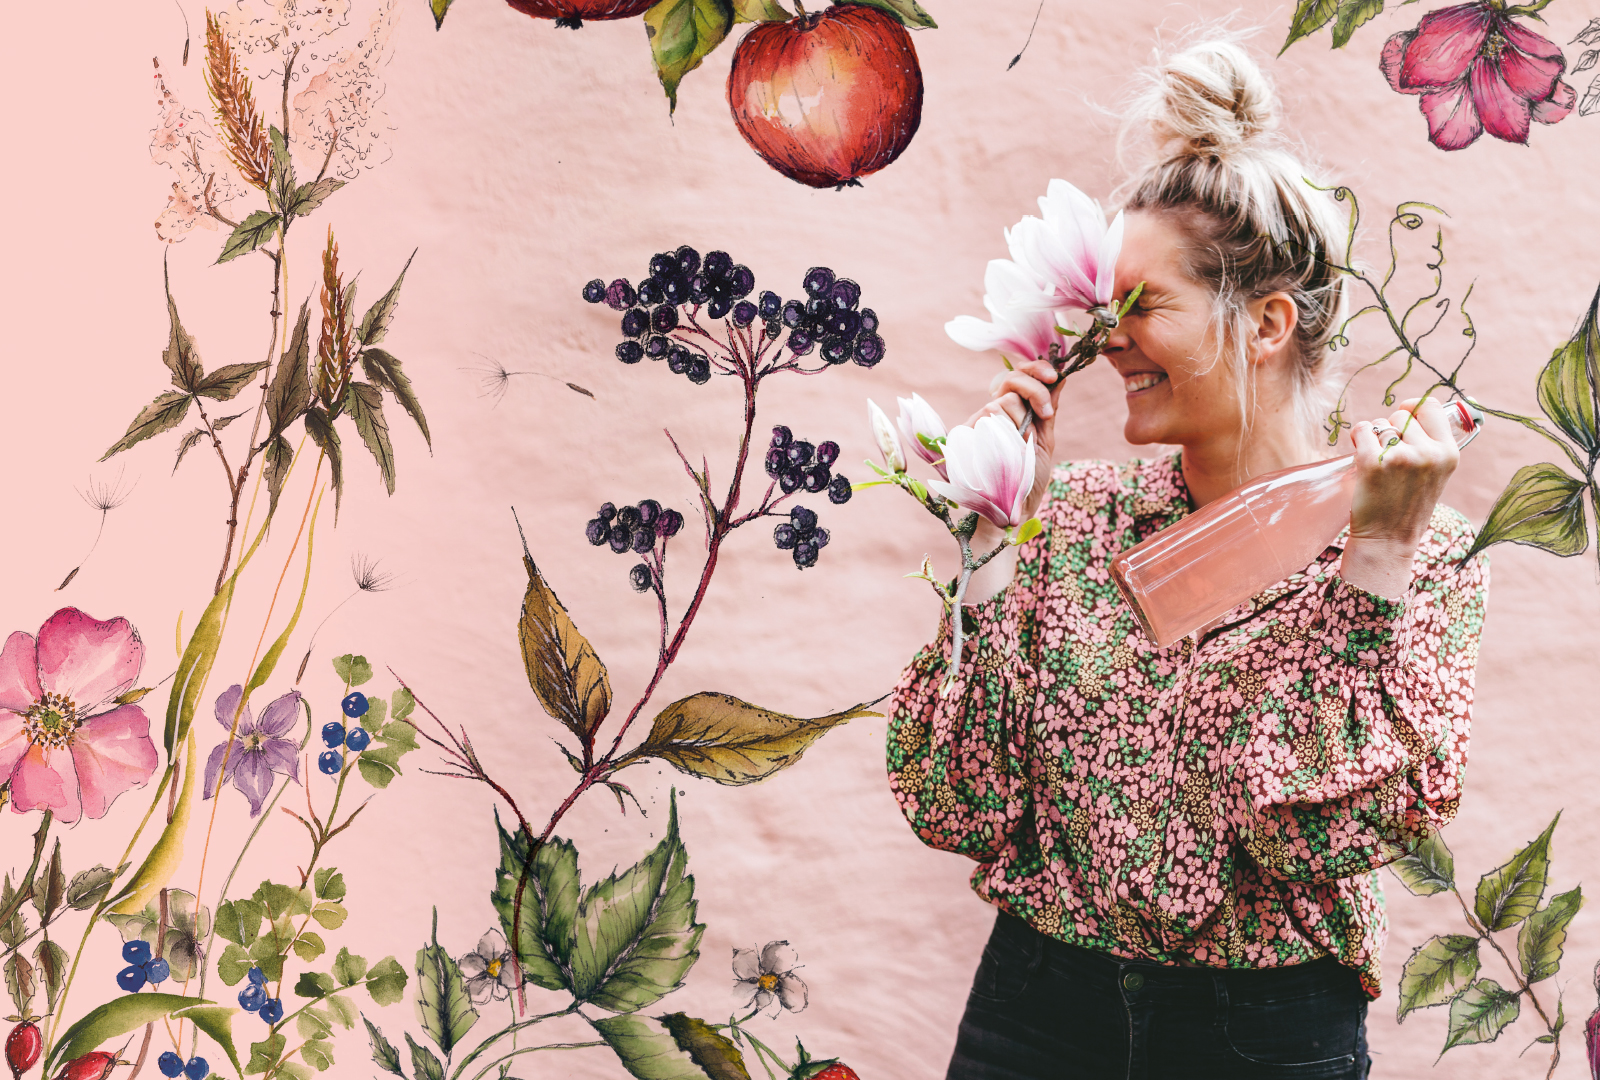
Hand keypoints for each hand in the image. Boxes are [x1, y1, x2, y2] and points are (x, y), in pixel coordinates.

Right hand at [964, 355, 1067, 529]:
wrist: (1012, 510)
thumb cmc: (1029, 478)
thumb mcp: (1043, 440)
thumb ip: (1048, 409)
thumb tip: (1060, 377)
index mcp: (1011, 411)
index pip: (1018, 375)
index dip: (1035, 369)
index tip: (1055, 375)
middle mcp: (992, 413)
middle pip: (1010, 380)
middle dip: (1034, 389)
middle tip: (1045, 412)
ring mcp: (978, 423)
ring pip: (1003, 400)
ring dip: (1022, 421)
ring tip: (1024, 446)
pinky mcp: (966, 435)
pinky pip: (989, 417)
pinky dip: (1008, 432)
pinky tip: (1011, 449)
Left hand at [1342, 396, 1458, 596]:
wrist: (1388, 540)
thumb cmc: (1408, 507)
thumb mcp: (1435, 475)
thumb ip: (1431, 445)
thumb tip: (1413, 410)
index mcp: (1449, 454)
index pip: (1432, 406)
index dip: (1413, 408)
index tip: (1403, 418)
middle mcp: (1428, 453)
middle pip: (1401, 415)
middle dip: (1391, 429)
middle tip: (1388, 455)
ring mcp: (1400, 457)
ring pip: (1381, 424)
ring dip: (1374, 438)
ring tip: (1378, 464)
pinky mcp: (1372, 463)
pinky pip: (1362, 431)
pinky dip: (1357, 439)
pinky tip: (1361, 457)